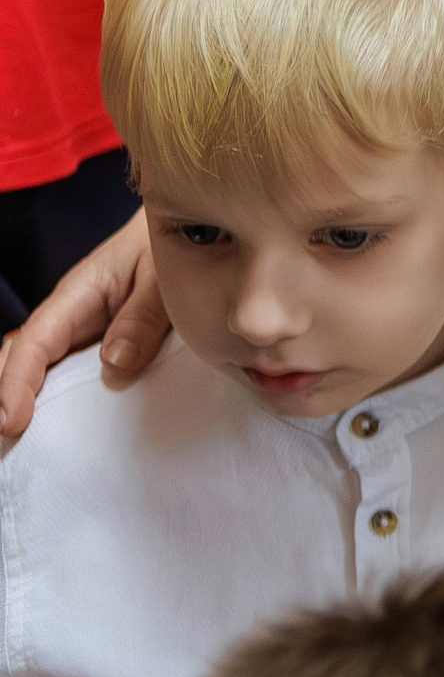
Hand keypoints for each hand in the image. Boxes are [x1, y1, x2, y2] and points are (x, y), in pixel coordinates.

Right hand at [0, 212, 168, 438]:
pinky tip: (59, 427)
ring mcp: (84, 330)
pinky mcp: (103, 341)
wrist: (192, 231)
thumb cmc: (174, 247)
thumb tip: (114, 365)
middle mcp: (71, 314)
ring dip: (26, 400)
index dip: (16, 383)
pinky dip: (58, 397)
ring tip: (19, 445)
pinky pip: (71, 370)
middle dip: (4, 397)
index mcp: (79, 295)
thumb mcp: (162, 279)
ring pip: (41, 367)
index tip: (11, 420)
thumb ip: (142, 319)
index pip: (35, 343)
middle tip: (5, 444)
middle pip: (22, 358)